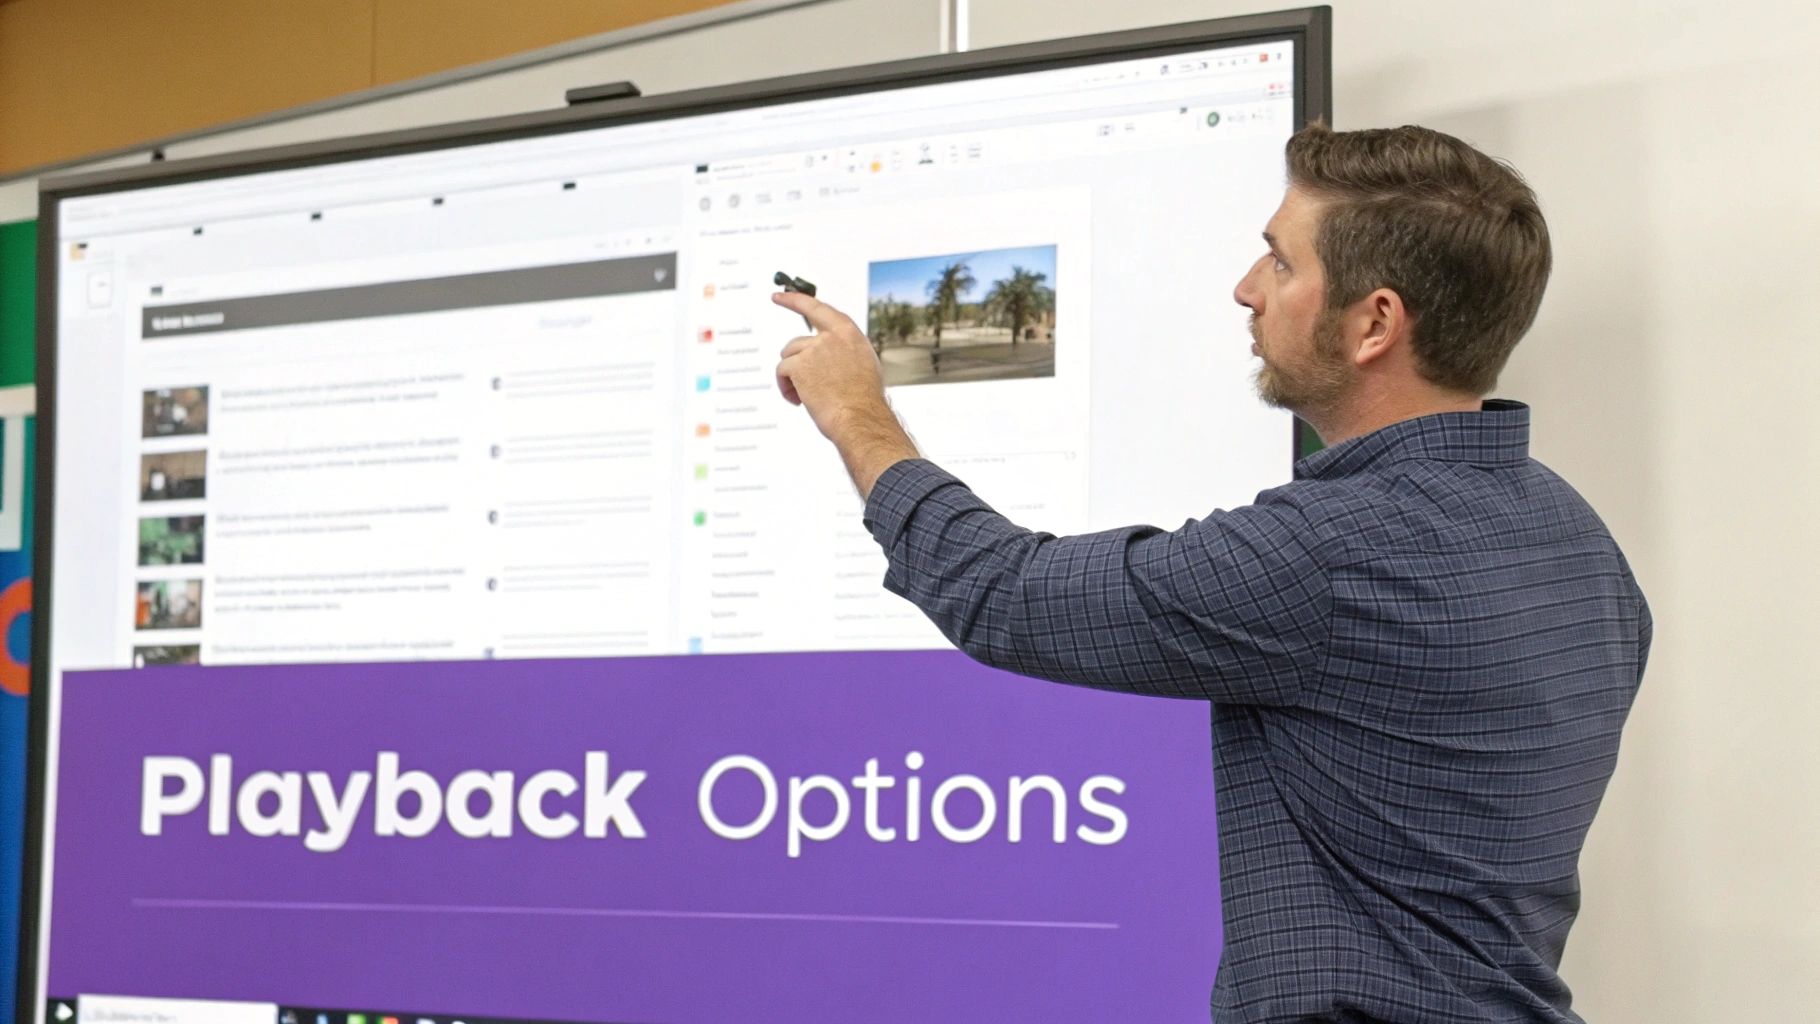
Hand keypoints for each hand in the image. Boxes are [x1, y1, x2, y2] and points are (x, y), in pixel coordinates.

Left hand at [773, 291, 888, 439]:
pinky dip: (785, 387)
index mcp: (849, 334)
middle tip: (802, 386)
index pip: (817, 308)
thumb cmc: (863, 401)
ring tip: (804, 397)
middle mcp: (831, 337)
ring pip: (788, 358)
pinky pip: (781, 372)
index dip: (795, 300)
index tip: (779, 296)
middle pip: (798, 343)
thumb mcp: (863, 366)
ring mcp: (814, 349)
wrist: (860, 419)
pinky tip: (797, 401)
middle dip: (796, 364)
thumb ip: (843, 352)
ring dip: (791, 378)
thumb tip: (825, 354)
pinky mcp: (799, 365)